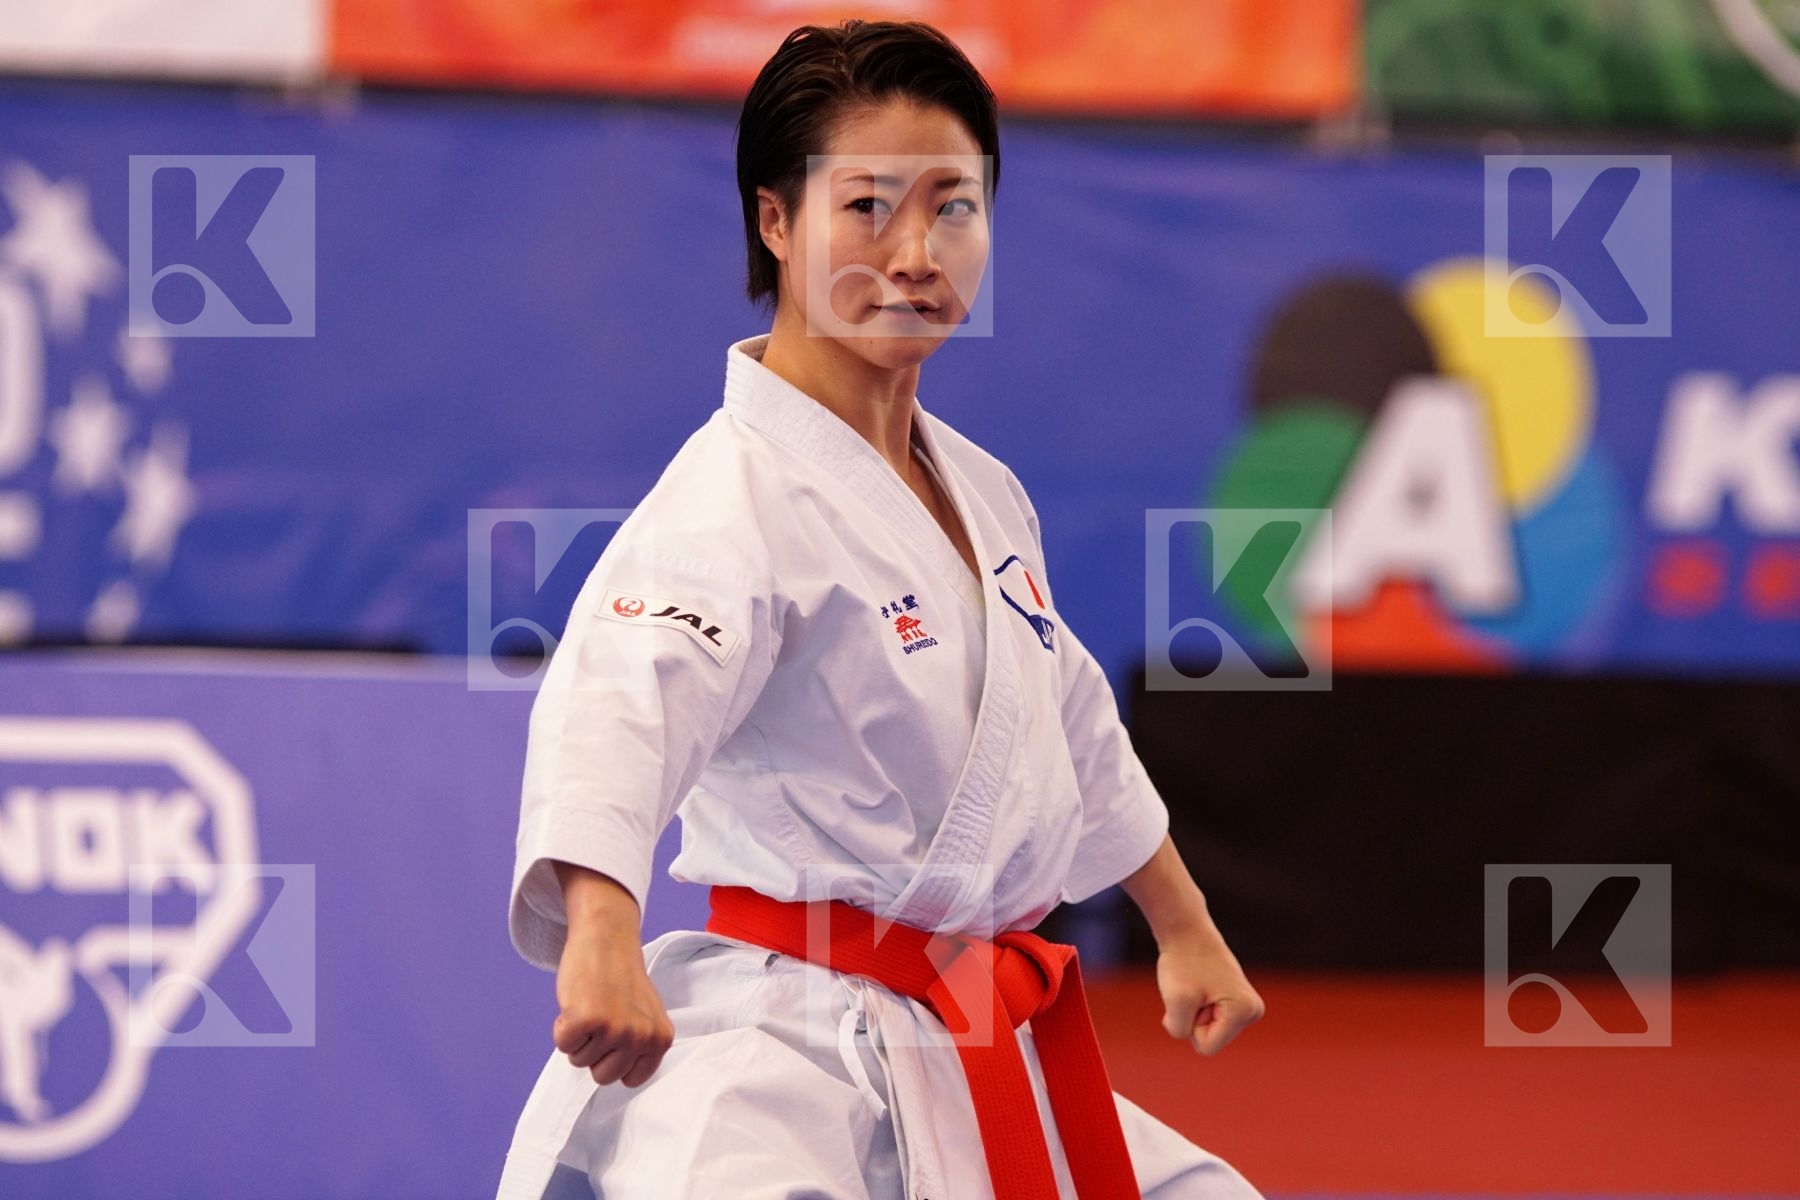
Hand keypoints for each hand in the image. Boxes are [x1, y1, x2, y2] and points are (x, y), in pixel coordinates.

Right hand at [552, 928, 675, 1087]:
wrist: (607, 938)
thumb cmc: (622, 978)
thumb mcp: (646, 1016)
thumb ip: (640, 1047)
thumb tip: (624, 1078)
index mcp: (660, 1040)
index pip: (630, 1080)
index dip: (614, 1060)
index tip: (615, 1034)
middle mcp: (641, 1037)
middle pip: (603, 1077)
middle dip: (594, 1053)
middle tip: (601, 1018)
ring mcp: (615, 1029)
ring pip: (580, 1061)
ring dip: (579, 1036)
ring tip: (592, 1004)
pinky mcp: (587, 1019)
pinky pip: (563, 1045)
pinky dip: (562, 1027)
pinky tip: (577, 1002)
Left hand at [1155, 930, 1264, 1056]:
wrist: (1186, 933)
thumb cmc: (1182, 963)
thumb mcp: (1175, 1001)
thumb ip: (1179, 1030)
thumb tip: (1187, 1033)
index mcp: (1246, 1011)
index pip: (1206, 1047)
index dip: (1190, 1025)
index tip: (1193, 996)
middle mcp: (1253, 1011)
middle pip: (1210, 1041)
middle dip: (1193, 1020)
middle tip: (1193, 990)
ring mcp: (1247, 1007)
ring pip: (1208, 1032)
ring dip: (1193, 1014)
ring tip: (1196, 987)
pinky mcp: (1236, 1003)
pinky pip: (1208, 1022)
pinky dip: (1196, 1008)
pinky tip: (1200, 987)